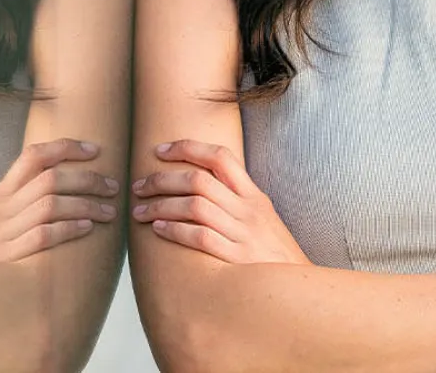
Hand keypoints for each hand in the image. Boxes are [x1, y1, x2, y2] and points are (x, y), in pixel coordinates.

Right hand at [0, 138, 118, 261]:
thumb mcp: (2, 211)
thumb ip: (28, 193)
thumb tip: (77, 174)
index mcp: (3, 191)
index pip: (33, 155)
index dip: (66, 148)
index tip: (95, 150)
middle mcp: (2, 207)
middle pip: (50, 180)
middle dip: (88, 180)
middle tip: (113, 187)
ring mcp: (3, 232)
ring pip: (50, 206)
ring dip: (86, 206)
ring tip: (109, 212)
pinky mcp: (8, 256)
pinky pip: (43, 236)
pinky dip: (69, 229)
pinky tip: (87, 228)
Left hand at [131, 139, 311, 264]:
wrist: (296, 288)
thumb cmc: (273, 252)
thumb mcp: (262, 217)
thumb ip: (237, 200)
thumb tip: (201, 184)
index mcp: (254, 195)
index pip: (221, 158)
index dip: (189, 148)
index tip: (161, 149)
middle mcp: (249, 209)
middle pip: (200, 180)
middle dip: (163, 179)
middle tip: (140, 185)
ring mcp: (243, 234)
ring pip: (195, 206)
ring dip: (161, 206)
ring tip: (140, 211)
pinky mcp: (236, 259)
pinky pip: (200, 237)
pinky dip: (175, 231)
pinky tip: (157, 230)